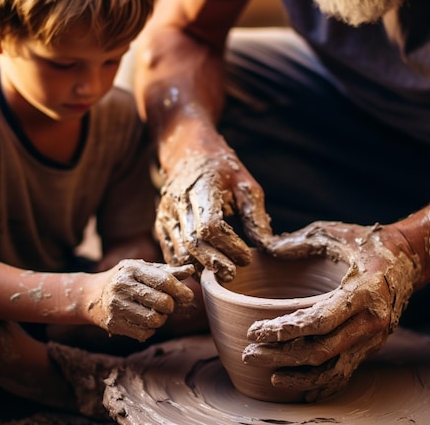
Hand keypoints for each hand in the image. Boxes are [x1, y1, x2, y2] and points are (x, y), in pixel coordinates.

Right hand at [87, 259, 195, 341]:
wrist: (91, 295)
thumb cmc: (124, 279)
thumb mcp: (143, 270)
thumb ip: (167, 272)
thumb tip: (191, 270)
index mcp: (132, 269)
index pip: (164, 281)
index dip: (180, 290)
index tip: (188, 296)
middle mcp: (122, 286)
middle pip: (163, 302)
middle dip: (170, 306)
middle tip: (166, 304)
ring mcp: (116, 306)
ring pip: (155, 320)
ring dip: (161, 319)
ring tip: (155, 312)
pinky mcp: (113, 324)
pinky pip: (144, 333)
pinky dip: (149, 330)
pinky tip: (143, 321)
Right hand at [154, 152, 272, 280]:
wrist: (189, 153)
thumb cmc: (223, 170)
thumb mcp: (245, 185)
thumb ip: (255, 216)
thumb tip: (268, 248)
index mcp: (201, 188)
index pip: (210, 226)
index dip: (229, 247)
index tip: (247, 257)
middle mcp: (177, 201)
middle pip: (193, 243)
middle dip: (215, 262)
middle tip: (233, 274)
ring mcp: (166, 214)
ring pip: (180, 251)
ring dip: (201, 267)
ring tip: (221, 273)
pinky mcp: (161, 224)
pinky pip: (171, 252)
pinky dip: (188, 265)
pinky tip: (206, 268)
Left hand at [243, 222, 420, 401]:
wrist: (409, 258)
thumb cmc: (367, 242)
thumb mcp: (334, 233)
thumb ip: (299, 242)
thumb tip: (264, 248)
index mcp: (363, 291)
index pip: (319, 321)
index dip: (285, 330)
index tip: (255, 330)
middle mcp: (371, 320)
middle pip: (321, 351)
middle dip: (281, 356)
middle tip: (250, 352)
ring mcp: (374, 338)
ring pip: (332, 369)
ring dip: (298, 375)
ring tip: (268, 373)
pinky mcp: (372, 346)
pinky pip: (346, 372)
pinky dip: (322, 384)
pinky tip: (299, 387)